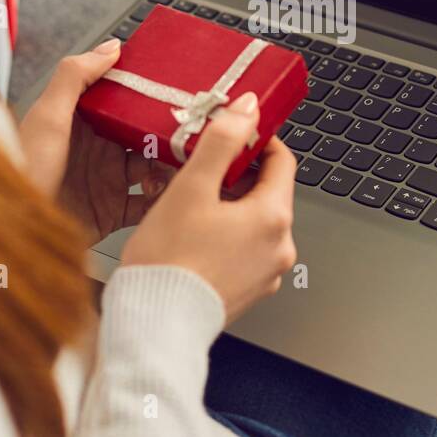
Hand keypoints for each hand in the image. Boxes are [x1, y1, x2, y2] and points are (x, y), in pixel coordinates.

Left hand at [18, 38, 175, 242]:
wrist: (15, 228)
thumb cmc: (22, 170)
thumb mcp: (47, 115)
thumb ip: (75, 76)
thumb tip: (109, 47)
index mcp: (83, 123)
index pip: (123, 102)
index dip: (148, 97)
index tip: (173, 94)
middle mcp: (97, 150)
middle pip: (144, 136)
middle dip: (167, 136)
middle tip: (185, 136)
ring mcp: (105, 181)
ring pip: (151, 169)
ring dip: (168, 168)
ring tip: (175, 169)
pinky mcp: (111, 212)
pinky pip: (146, 205)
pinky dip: (161, 200)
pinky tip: (167, 195)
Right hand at [121, 91, 297, 323]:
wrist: (154, 327)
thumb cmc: (168, 262)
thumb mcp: (191, 187)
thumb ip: (222, 141)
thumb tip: (247, 108)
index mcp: (273, 218)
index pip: (282, 161)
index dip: (258, 140)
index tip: (234, 131)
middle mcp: (279, 248)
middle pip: (268, 192)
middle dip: (237, 174)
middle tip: (202, 167)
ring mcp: (266, 273)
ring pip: (253, 222)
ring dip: (229, 205)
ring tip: (190, 203)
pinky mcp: (247, 291)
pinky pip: (243, 250)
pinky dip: (225, 235)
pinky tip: (192, 236)